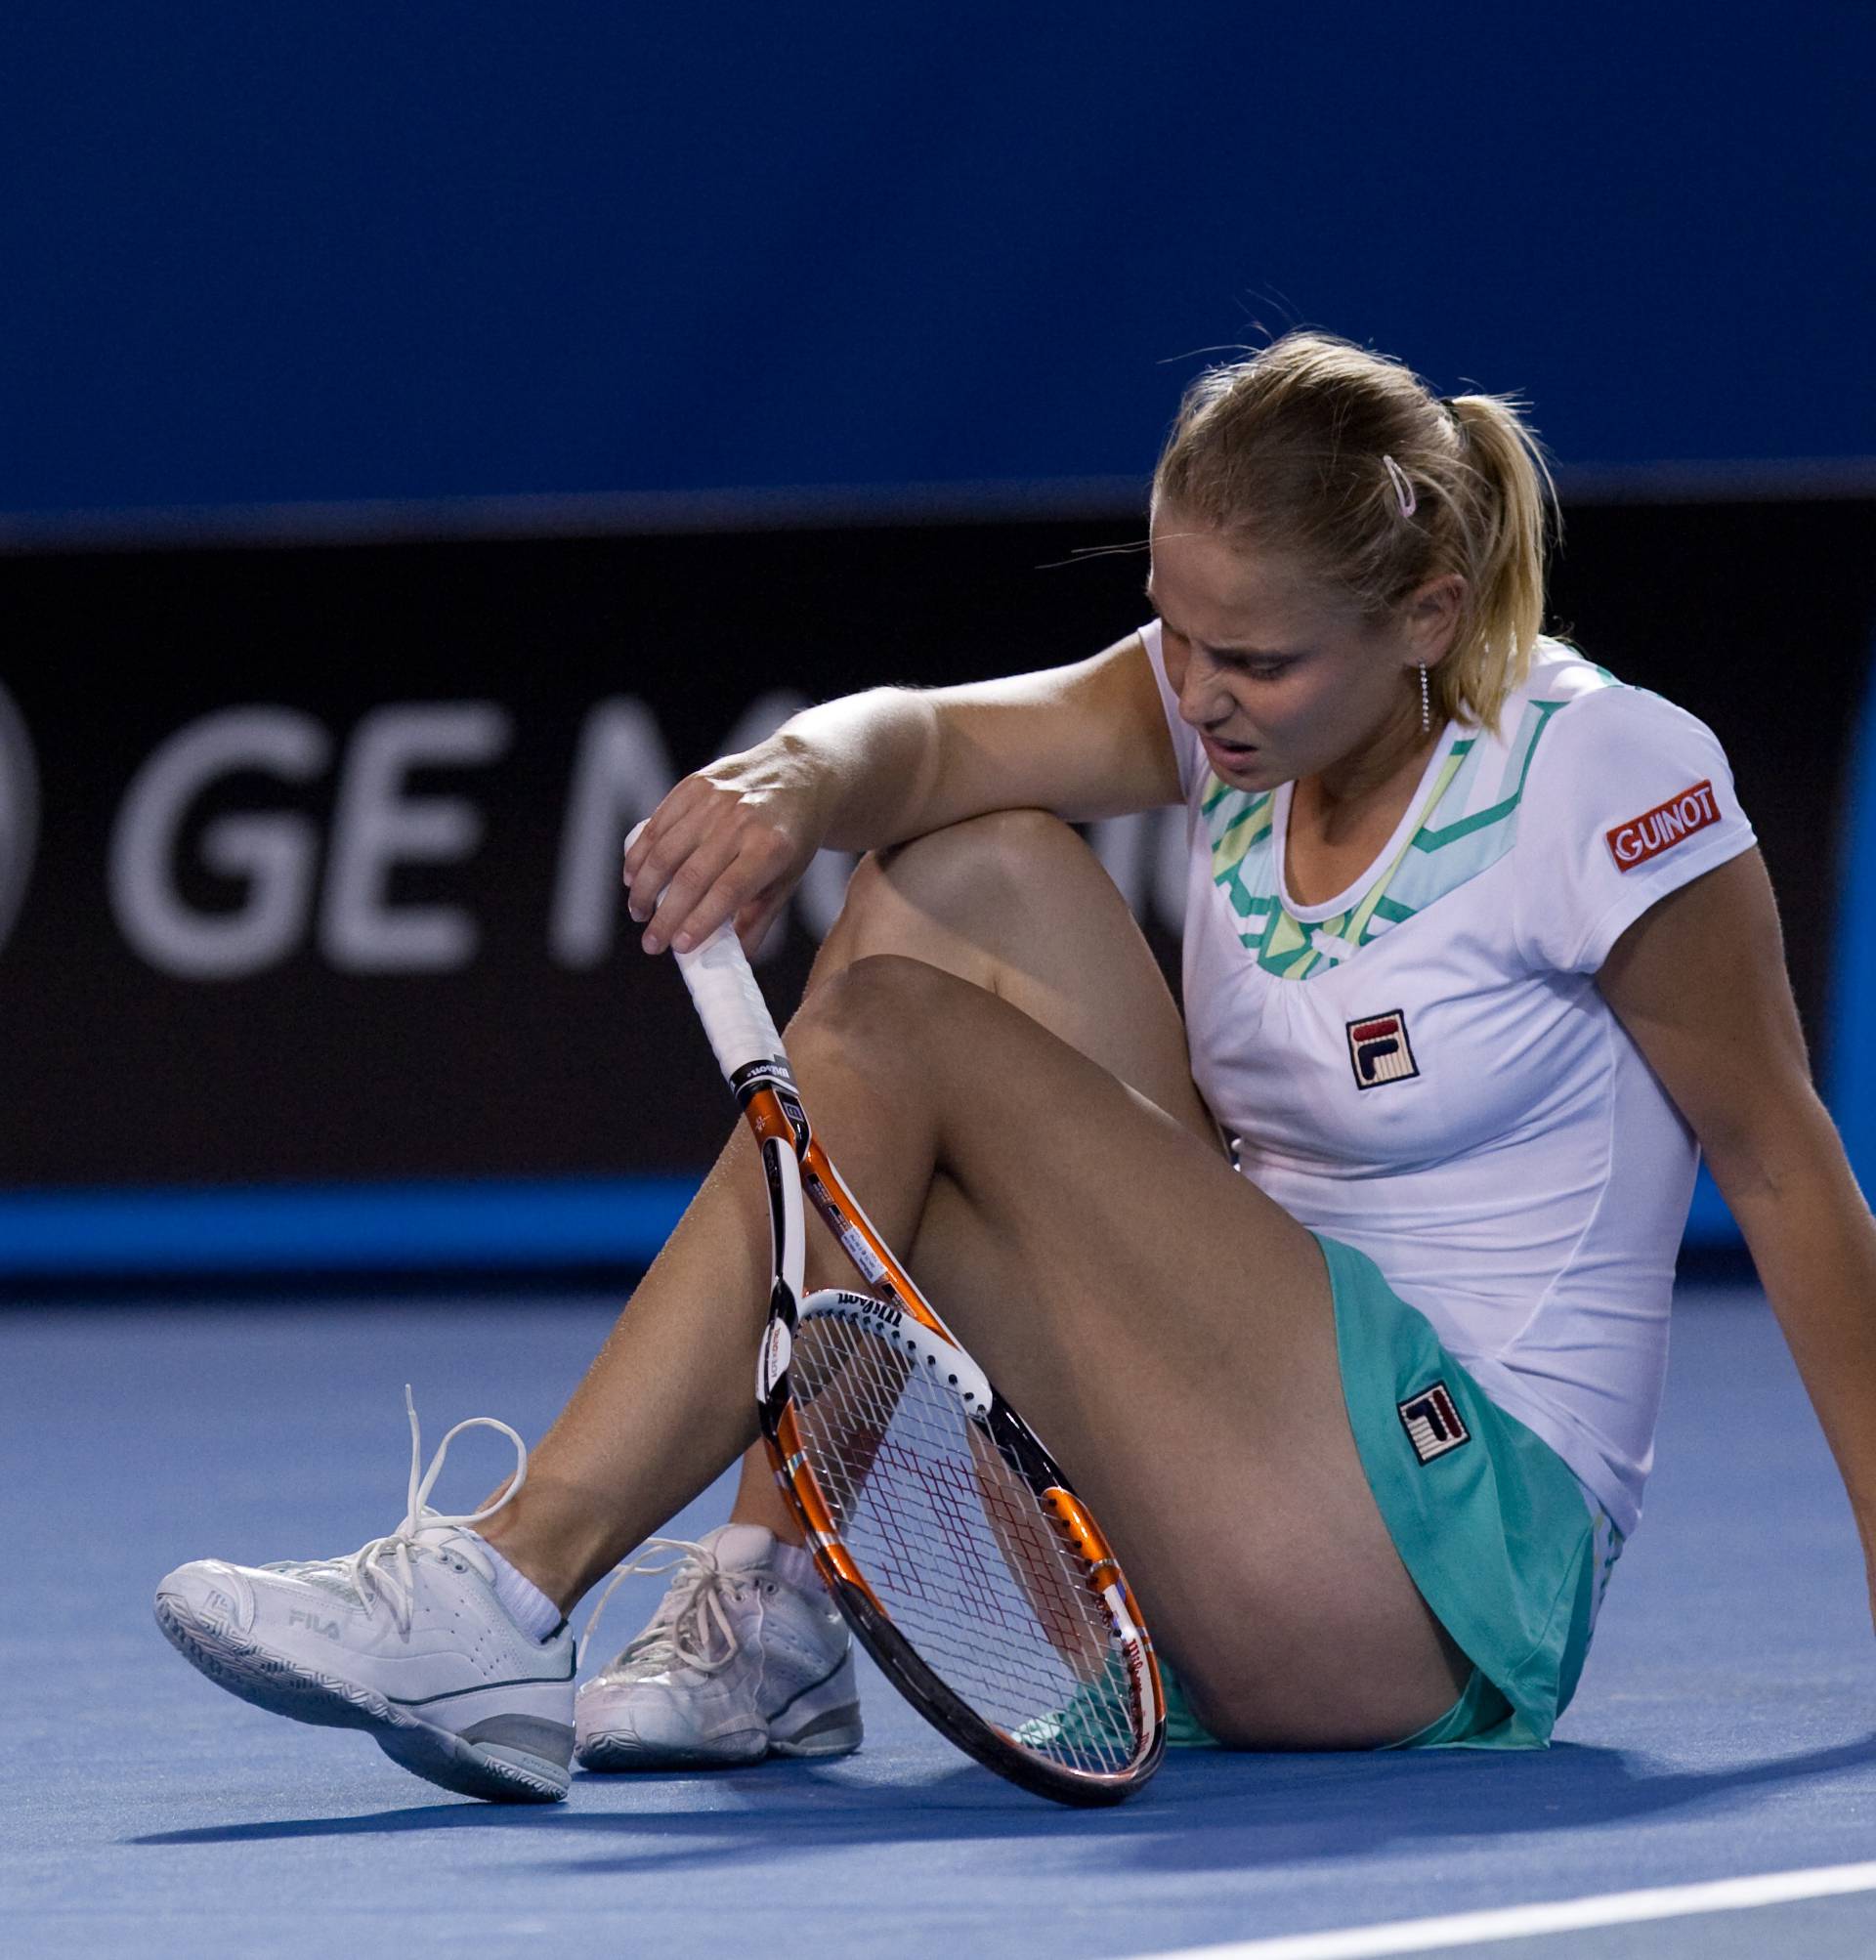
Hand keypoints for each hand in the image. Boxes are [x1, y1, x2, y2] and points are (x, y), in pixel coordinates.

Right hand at [624, 741, 829, 956]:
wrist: (799, 774)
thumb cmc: (793, 836)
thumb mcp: (788, 878)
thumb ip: (760, 918)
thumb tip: (734, 959)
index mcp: (770, 849)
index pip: (726, 892)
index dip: (698, 922)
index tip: (677, 948)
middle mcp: (740, 821)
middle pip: (691, 877)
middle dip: (665, 917)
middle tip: (650, 944)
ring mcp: (715, 801)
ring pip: (665, 851)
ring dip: (644, 887)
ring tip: (638, 913)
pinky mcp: (695, 786)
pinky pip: (657, 825)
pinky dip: (640, 854)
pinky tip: (633, 877)